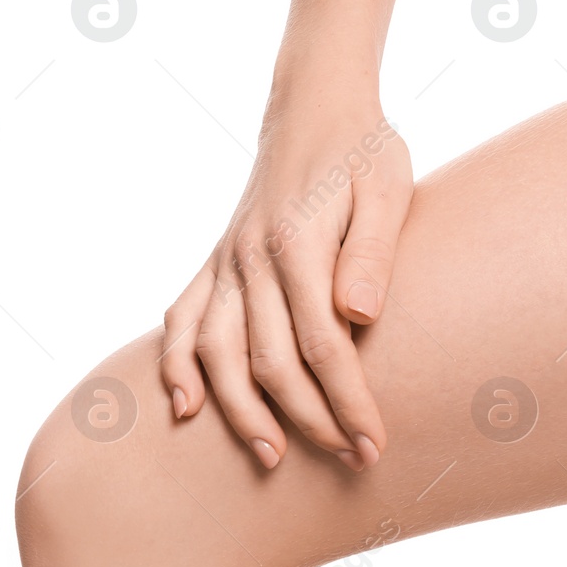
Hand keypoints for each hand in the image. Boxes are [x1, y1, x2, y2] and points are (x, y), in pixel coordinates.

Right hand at [159, 81, 411, 470]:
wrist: (317, 106)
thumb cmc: (365, 151)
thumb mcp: (388, 189)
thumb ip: (371, 252)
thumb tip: (361, 316)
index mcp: (297, 245)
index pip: (323, 347)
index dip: (349, 401)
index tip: (376, 443)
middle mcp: (251, 259)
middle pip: (270, 362)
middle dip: (310, 420)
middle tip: (352, 460)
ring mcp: (226, 261)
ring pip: (217, 352)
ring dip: (240, 411)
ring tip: (270, 457)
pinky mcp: (216, 261)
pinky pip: (183, 319)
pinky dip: (177, 365)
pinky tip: (185, 408)